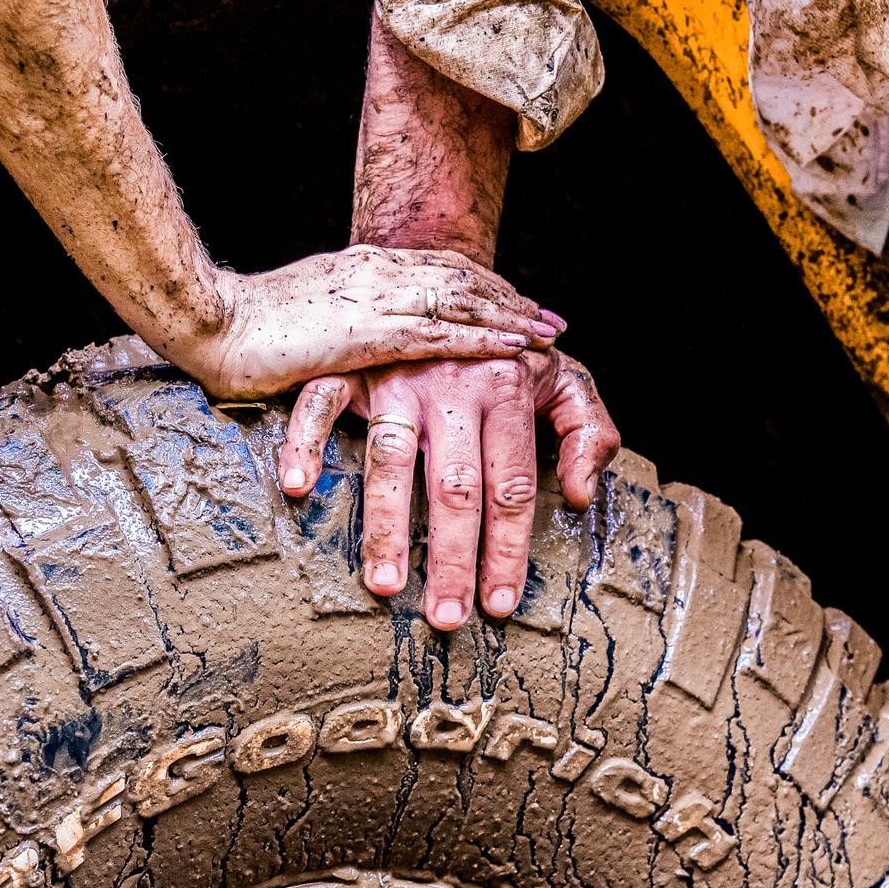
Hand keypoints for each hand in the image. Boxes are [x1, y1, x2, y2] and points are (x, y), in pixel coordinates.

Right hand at [171, 246, 563, 399]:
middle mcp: (375, 271)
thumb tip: (354, 333)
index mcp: (359, 266)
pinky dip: (485, 339)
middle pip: (461, 278)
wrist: (208, 321)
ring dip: (510, 317)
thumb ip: (335, 315)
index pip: (437, 268)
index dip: (482, 285)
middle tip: (550, 318)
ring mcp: (374, 297)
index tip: (515, 301)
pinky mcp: (367, 330)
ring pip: (462, 299)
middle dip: (509, 299)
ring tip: (547, 333)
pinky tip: (514, 349)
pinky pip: (442, 332)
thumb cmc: (242, 325)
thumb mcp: (301, 312)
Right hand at [278, 351, 619, 629]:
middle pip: (455, 486)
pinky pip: (322, 404)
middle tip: (447, 618)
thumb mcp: (564, 377)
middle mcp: (452, 384)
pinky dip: (306, 443)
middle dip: (453, 558)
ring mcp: (396, 375)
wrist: (442, 269)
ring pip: (391, 459)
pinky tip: (301, 488)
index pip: (512, 485)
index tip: (499, 602)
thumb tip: (579, 497)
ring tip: (386, 586)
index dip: (507, 548)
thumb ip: (588, 433)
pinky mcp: (350, 365)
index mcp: (507, 389)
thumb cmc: (505, 346)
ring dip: (387, 527)